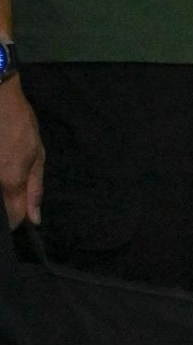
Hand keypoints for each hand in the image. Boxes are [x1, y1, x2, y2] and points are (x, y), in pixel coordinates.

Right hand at [0, 79, 36, 228]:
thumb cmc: (19, 123)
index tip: (16, 215)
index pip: (12, 218)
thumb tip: (34, 219)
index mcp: (10, 179)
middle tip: (6, 191)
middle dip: (1, 209)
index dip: (15, 221)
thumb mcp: (37, 153)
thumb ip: (34, 188)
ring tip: (3, 167)